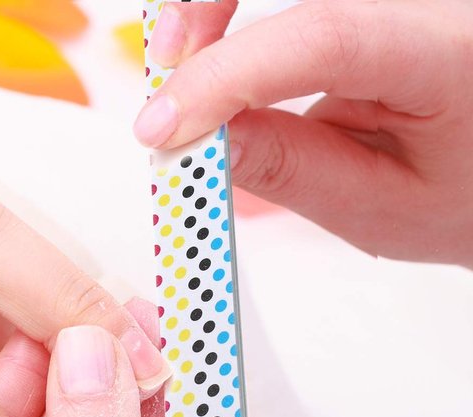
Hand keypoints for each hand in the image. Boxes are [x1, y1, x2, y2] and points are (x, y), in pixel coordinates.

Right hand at [134, 0, 472, 266]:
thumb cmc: (463, 197)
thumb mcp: (378, 207)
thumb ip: (290, 167)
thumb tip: (198, 136)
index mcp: (449, 50)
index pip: (325, 37)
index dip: (227, 76)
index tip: (162, 126)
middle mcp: (430, 0)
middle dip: (207, 7)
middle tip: (166, 71)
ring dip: (214, 8)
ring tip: (181, 64)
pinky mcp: (374, 3)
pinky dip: (234, 14)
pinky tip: (210, 43)